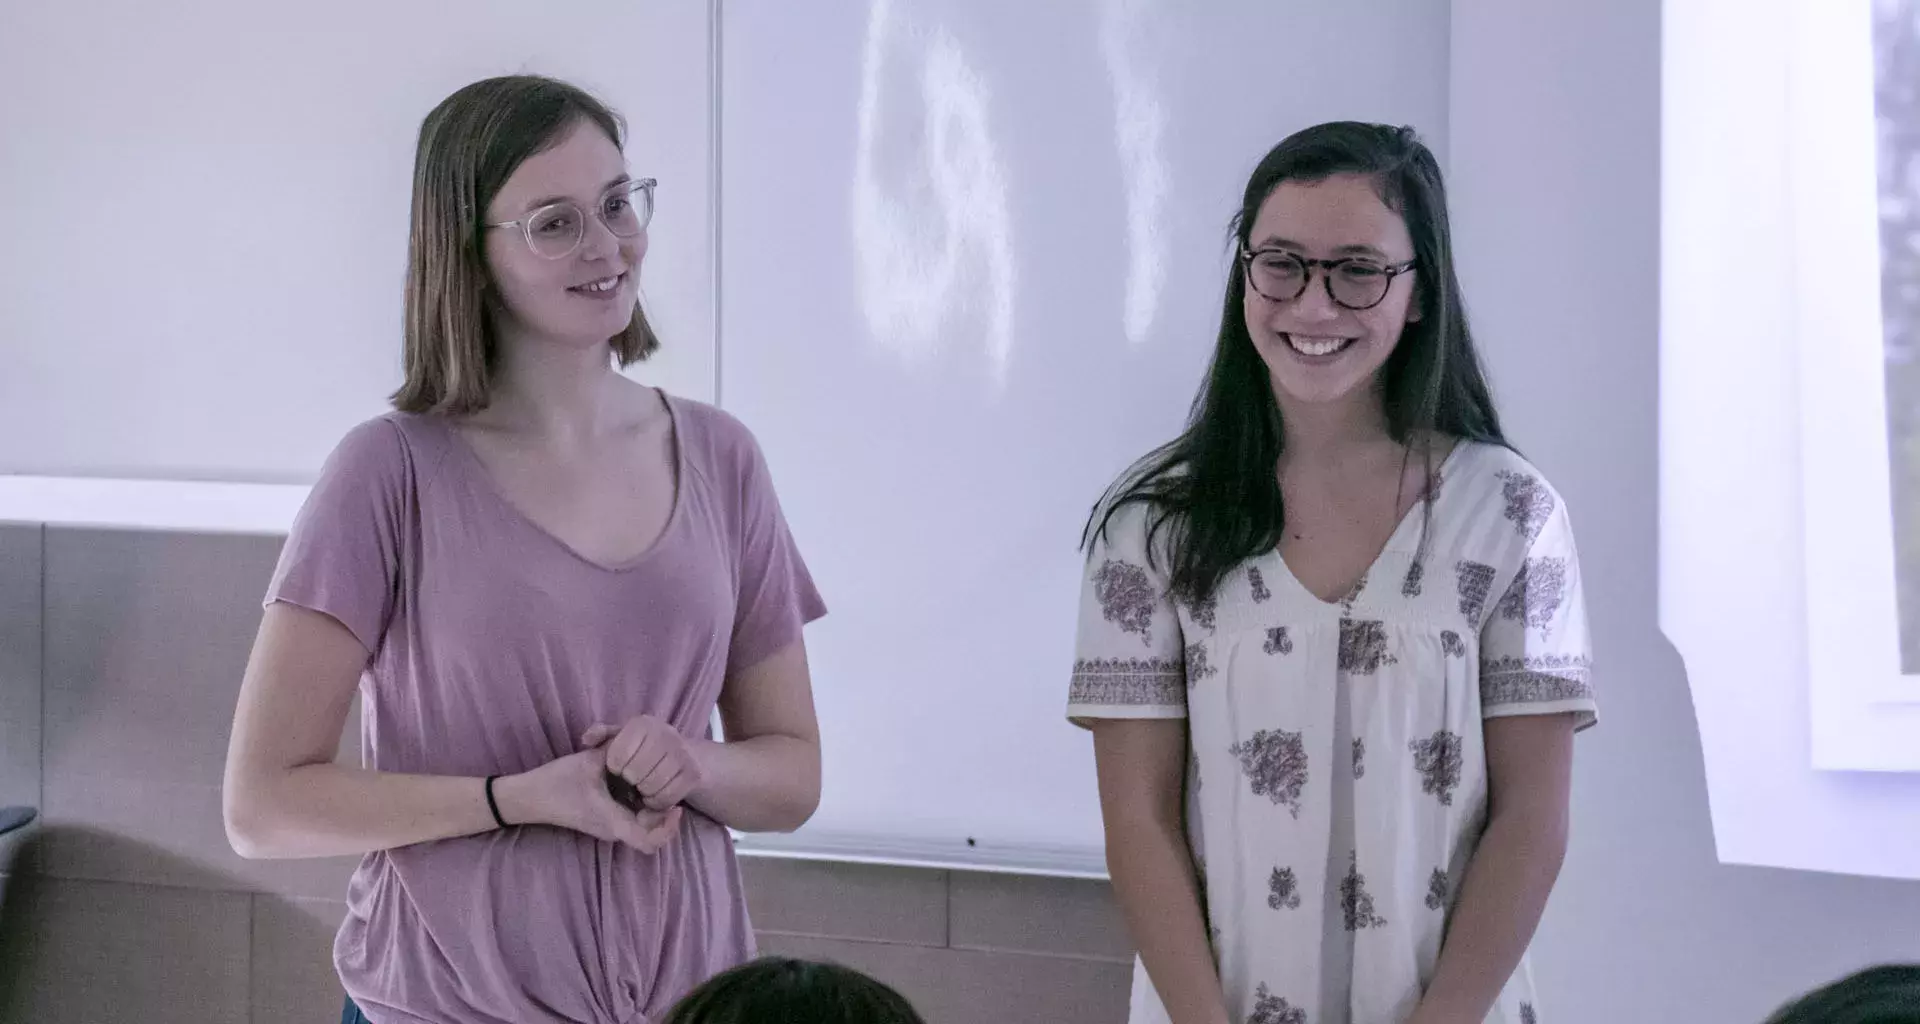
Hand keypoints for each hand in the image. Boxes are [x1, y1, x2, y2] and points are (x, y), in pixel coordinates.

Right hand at [498, 746, 682, 853]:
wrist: (527, 797)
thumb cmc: (556, 782)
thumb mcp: (590, 762)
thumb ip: (618, 751)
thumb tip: (639, 740)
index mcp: (613, 822)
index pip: (650, 842)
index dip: (669, 829)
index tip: (678, 807)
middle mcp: (613, 830)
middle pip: (650, 831)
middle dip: (664, 813)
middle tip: (670, 786)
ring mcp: (606, 827)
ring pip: (640, 824)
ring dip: (651, 808)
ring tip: (657, 781)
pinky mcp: (600, 820)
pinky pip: (628, 817)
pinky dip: (638, 804)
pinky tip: (637, 782)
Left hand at [584, 716, 704, 811]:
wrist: (683, 755)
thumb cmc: (643, 748)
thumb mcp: (620, 737)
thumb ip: (601, 735)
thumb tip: (586, 740)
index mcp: (643, 724)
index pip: (618, 755)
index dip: (614, 767)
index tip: (618, 768)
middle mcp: (666, 733)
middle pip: (635, 773)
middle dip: (629, 781)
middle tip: (632, 781)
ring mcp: (683, 753)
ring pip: (652, 786)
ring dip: (643, 793)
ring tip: (642, 788)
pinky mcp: (694, 773)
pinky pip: (668, 798)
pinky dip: (658, 802)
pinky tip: (655, 796)